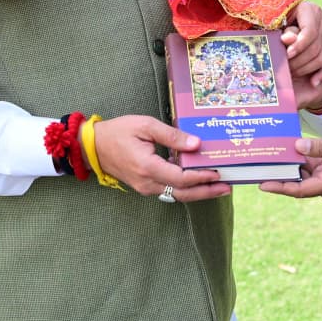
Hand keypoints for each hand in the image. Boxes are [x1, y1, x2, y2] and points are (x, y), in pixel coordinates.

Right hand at [91, 115, 229, 201]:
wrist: (93, 147)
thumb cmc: (118, 132)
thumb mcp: (145, 125)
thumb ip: (172, 135)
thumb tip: (196, 144)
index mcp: (148, 167)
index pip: (181, 178)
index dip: (202, 177)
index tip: (219, 172)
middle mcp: (147, 182)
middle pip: (183, 193)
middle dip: (207, 192)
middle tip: (228, 187)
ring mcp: (145, 187)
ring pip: (177, 195)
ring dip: (199, 192)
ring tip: (219, 187)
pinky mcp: (145, 186)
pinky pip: (169, 191)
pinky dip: (186, 188)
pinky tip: (199, 182)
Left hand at [260, 133, 321, 200]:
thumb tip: (298, 147)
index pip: (299, 189)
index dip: (280, 187)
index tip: (262, 184)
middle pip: (299, 184)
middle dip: (281, 174)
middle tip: (262, 163)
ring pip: (305, 176)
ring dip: (292, 166)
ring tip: (273, 154)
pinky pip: (313, 170)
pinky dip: (304, 161)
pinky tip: (293, 149)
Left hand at [281, 1, 321, 101]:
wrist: (293, 20)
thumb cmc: (282, 20)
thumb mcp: (281, 21)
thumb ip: (284, 30)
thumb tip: (287, 39)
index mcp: (311, 10)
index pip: (310, 32)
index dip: (299, 45)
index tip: (287, 55)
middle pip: (315, 47)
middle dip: (299, 61)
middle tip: (285, 68)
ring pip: (321, 57)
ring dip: (306, 69)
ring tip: (292, 73)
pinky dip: (321, 74)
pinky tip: (313, 82)